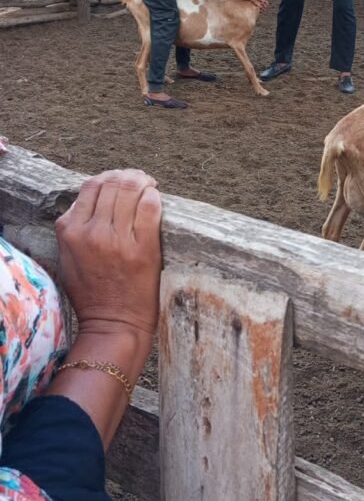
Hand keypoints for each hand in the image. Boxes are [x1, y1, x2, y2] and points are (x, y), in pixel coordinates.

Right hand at [56, 170, 161, 338]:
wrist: (113, 323)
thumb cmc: (91, 293)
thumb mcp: (69, 257)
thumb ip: (75, 227)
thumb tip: (92, 199)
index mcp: (71, 231)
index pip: (91, 185)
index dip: (109, 177)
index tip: (121, 181)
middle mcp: (92, 232)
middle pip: (112, 183)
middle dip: (129, 176)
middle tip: (140, 180)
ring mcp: (118, 240)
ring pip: (131, 190)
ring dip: (143, 182)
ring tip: (150, 185)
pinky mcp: (143, 249)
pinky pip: (150, 208)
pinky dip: (155, 197)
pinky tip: (157, 197)